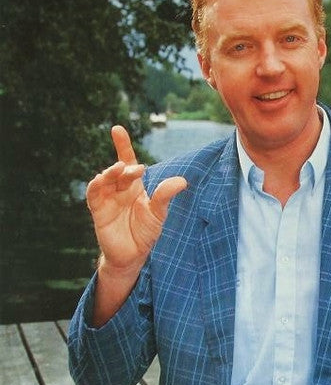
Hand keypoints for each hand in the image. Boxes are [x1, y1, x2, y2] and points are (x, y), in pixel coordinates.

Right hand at [87, 126, 186, 277]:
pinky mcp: (99, 211)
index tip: (116, 129)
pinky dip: (96, 185)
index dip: (122, 145)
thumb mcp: (158, 213)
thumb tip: (182, 181)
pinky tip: (102, 179)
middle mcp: (119, 189)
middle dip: (126, 166)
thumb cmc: (145, 232)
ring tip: (120, 169)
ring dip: (110, 172)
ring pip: (105, 179)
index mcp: (134, 187)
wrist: (133, 255)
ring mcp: (108, 199)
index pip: (128, 161)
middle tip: (137, 169)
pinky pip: (94, 194)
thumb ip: (165, 196)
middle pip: (119, 170)